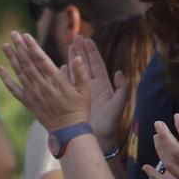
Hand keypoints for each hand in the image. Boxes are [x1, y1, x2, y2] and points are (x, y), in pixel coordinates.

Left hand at [0, 32, 90, 131]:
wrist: (67, 130)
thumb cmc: (79, 109)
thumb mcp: (86, 90)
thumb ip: (81, 72)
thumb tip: (78, 56)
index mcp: (55, 79)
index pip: (41, 59)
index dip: (32, 46)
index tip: (25, 35)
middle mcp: (41, 85)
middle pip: (27, 62)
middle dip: (19, 47)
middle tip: (13, 33)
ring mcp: (32, 93)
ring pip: (19, 72)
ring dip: (12, 58)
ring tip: (5, 45)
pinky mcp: (27, 101)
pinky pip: (14, 89)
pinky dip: (6, 79)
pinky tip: (0, 69)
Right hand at [70, 35, 129, 152]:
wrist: (98, 141)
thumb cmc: (108, 126)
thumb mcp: (117, 106)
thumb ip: (122, 89)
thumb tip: (120, 72)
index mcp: (103, 87)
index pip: (96, 64)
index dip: (91, 52)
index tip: (85, 39)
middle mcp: (92, 88)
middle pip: (85, 65)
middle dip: (79, 50)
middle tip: (74, 37)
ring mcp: (82, 94)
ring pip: (74, 73)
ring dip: (70, 60)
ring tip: (67, 48)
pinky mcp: (73, 101)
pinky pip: (66, 85)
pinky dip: (62, 76)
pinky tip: (57, 67)